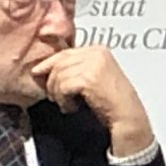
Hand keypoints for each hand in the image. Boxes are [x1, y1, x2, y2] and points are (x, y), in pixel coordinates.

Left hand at [28, 44, 153, 155]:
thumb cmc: (112, 101)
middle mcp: (96, 53)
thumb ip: (78, 67)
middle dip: (51, 81)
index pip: (65, 52)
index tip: (38, 72)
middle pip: (59, 63)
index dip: (49, 63)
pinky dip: (63, 100)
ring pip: (58, 75)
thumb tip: (48, 67)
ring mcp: (93, 65)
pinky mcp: (88, 78)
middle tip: (54, 96)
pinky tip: (72, 107)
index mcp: (98, 50)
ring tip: (66, 104)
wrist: (126, 115)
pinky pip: (63, 87)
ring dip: (57, 93)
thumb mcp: (95, 76)